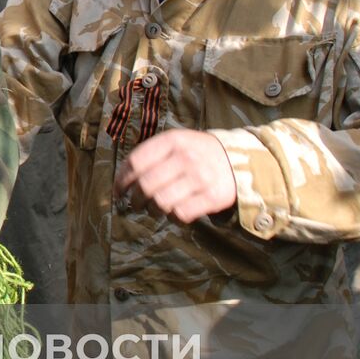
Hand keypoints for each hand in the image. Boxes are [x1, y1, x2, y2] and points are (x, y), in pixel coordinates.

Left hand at [113, 129, 236, 223]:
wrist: (240, 160)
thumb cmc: (197, 153)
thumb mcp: (176, 142)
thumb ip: (150, 156)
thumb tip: (121, 181)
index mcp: (172, 140)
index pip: (135, 162)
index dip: (121, 180)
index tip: (118, 191)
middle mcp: (186, 157)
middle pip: (145, 185)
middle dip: (135, 199)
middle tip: (135, 204)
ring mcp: (200, 177)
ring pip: (160, 202)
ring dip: (152, 210)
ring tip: (154, 209)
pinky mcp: (213, 197)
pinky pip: (181, 214)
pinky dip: (172, 217)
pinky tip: (173, 213)